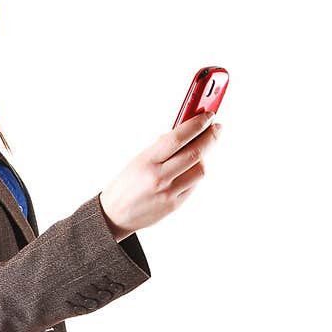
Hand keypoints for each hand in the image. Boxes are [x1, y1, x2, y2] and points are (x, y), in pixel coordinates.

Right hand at [99, 110, 222, 237]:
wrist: (114, 215)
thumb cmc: (126, 184)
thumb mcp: (139, 160)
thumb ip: (161, 148)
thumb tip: (186, 132)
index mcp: (147, 161)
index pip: (178, 137)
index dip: (197, 124)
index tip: (208, 116)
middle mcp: (159, 177)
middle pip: (195, 153)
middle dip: (211, 137)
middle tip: (217, 128)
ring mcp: (168, 193)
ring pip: (200, 170)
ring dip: (203, 158)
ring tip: (198, 152)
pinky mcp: (174, 205)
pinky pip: (193, 185)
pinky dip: (195, 174)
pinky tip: (189, 169)